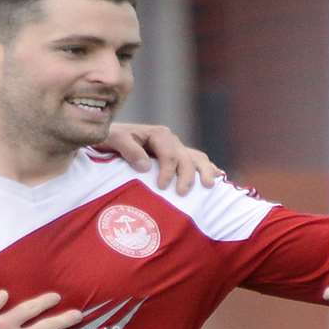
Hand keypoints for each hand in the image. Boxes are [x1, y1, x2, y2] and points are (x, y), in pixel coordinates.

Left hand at [101, 122, 221, 194]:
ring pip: (197, 159)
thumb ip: (129, 150)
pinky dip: (208, 169)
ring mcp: (176, 149)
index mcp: (158, 134)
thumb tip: (146, 166)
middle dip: (187, 176)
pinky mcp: (177, 158)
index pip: (170, 153)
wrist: (110, 139)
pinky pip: (197, 162)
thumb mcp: (114, 139)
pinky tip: (218, 178)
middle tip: (181, 194)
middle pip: (186, 158)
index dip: (168, 171)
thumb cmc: (110, 139)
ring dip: (205, 172)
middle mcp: (171, 140)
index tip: (161, 187)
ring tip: (209, 187)